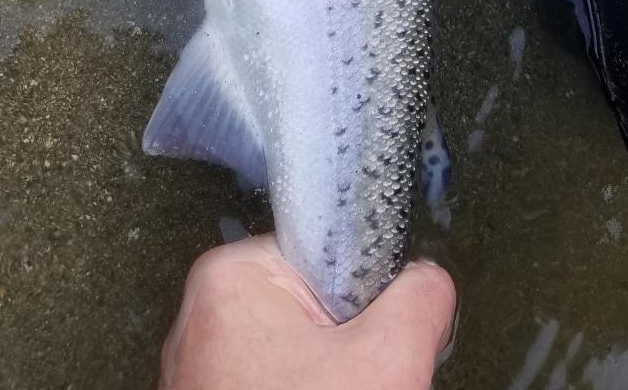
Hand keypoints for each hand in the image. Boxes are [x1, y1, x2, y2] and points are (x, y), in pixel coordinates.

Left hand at [159, 235, 456, 389]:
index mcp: (230, 278)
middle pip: (313, 307)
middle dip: (347, 347)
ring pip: (297, 357)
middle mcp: (202, 317)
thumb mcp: (388, 360)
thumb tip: (427, 279)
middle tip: (358, 382)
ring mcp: (200, 371)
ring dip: (330, 381)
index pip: (327, 252)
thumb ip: (420, 296)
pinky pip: (276, 384)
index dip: (365, 293)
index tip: (374, 330)